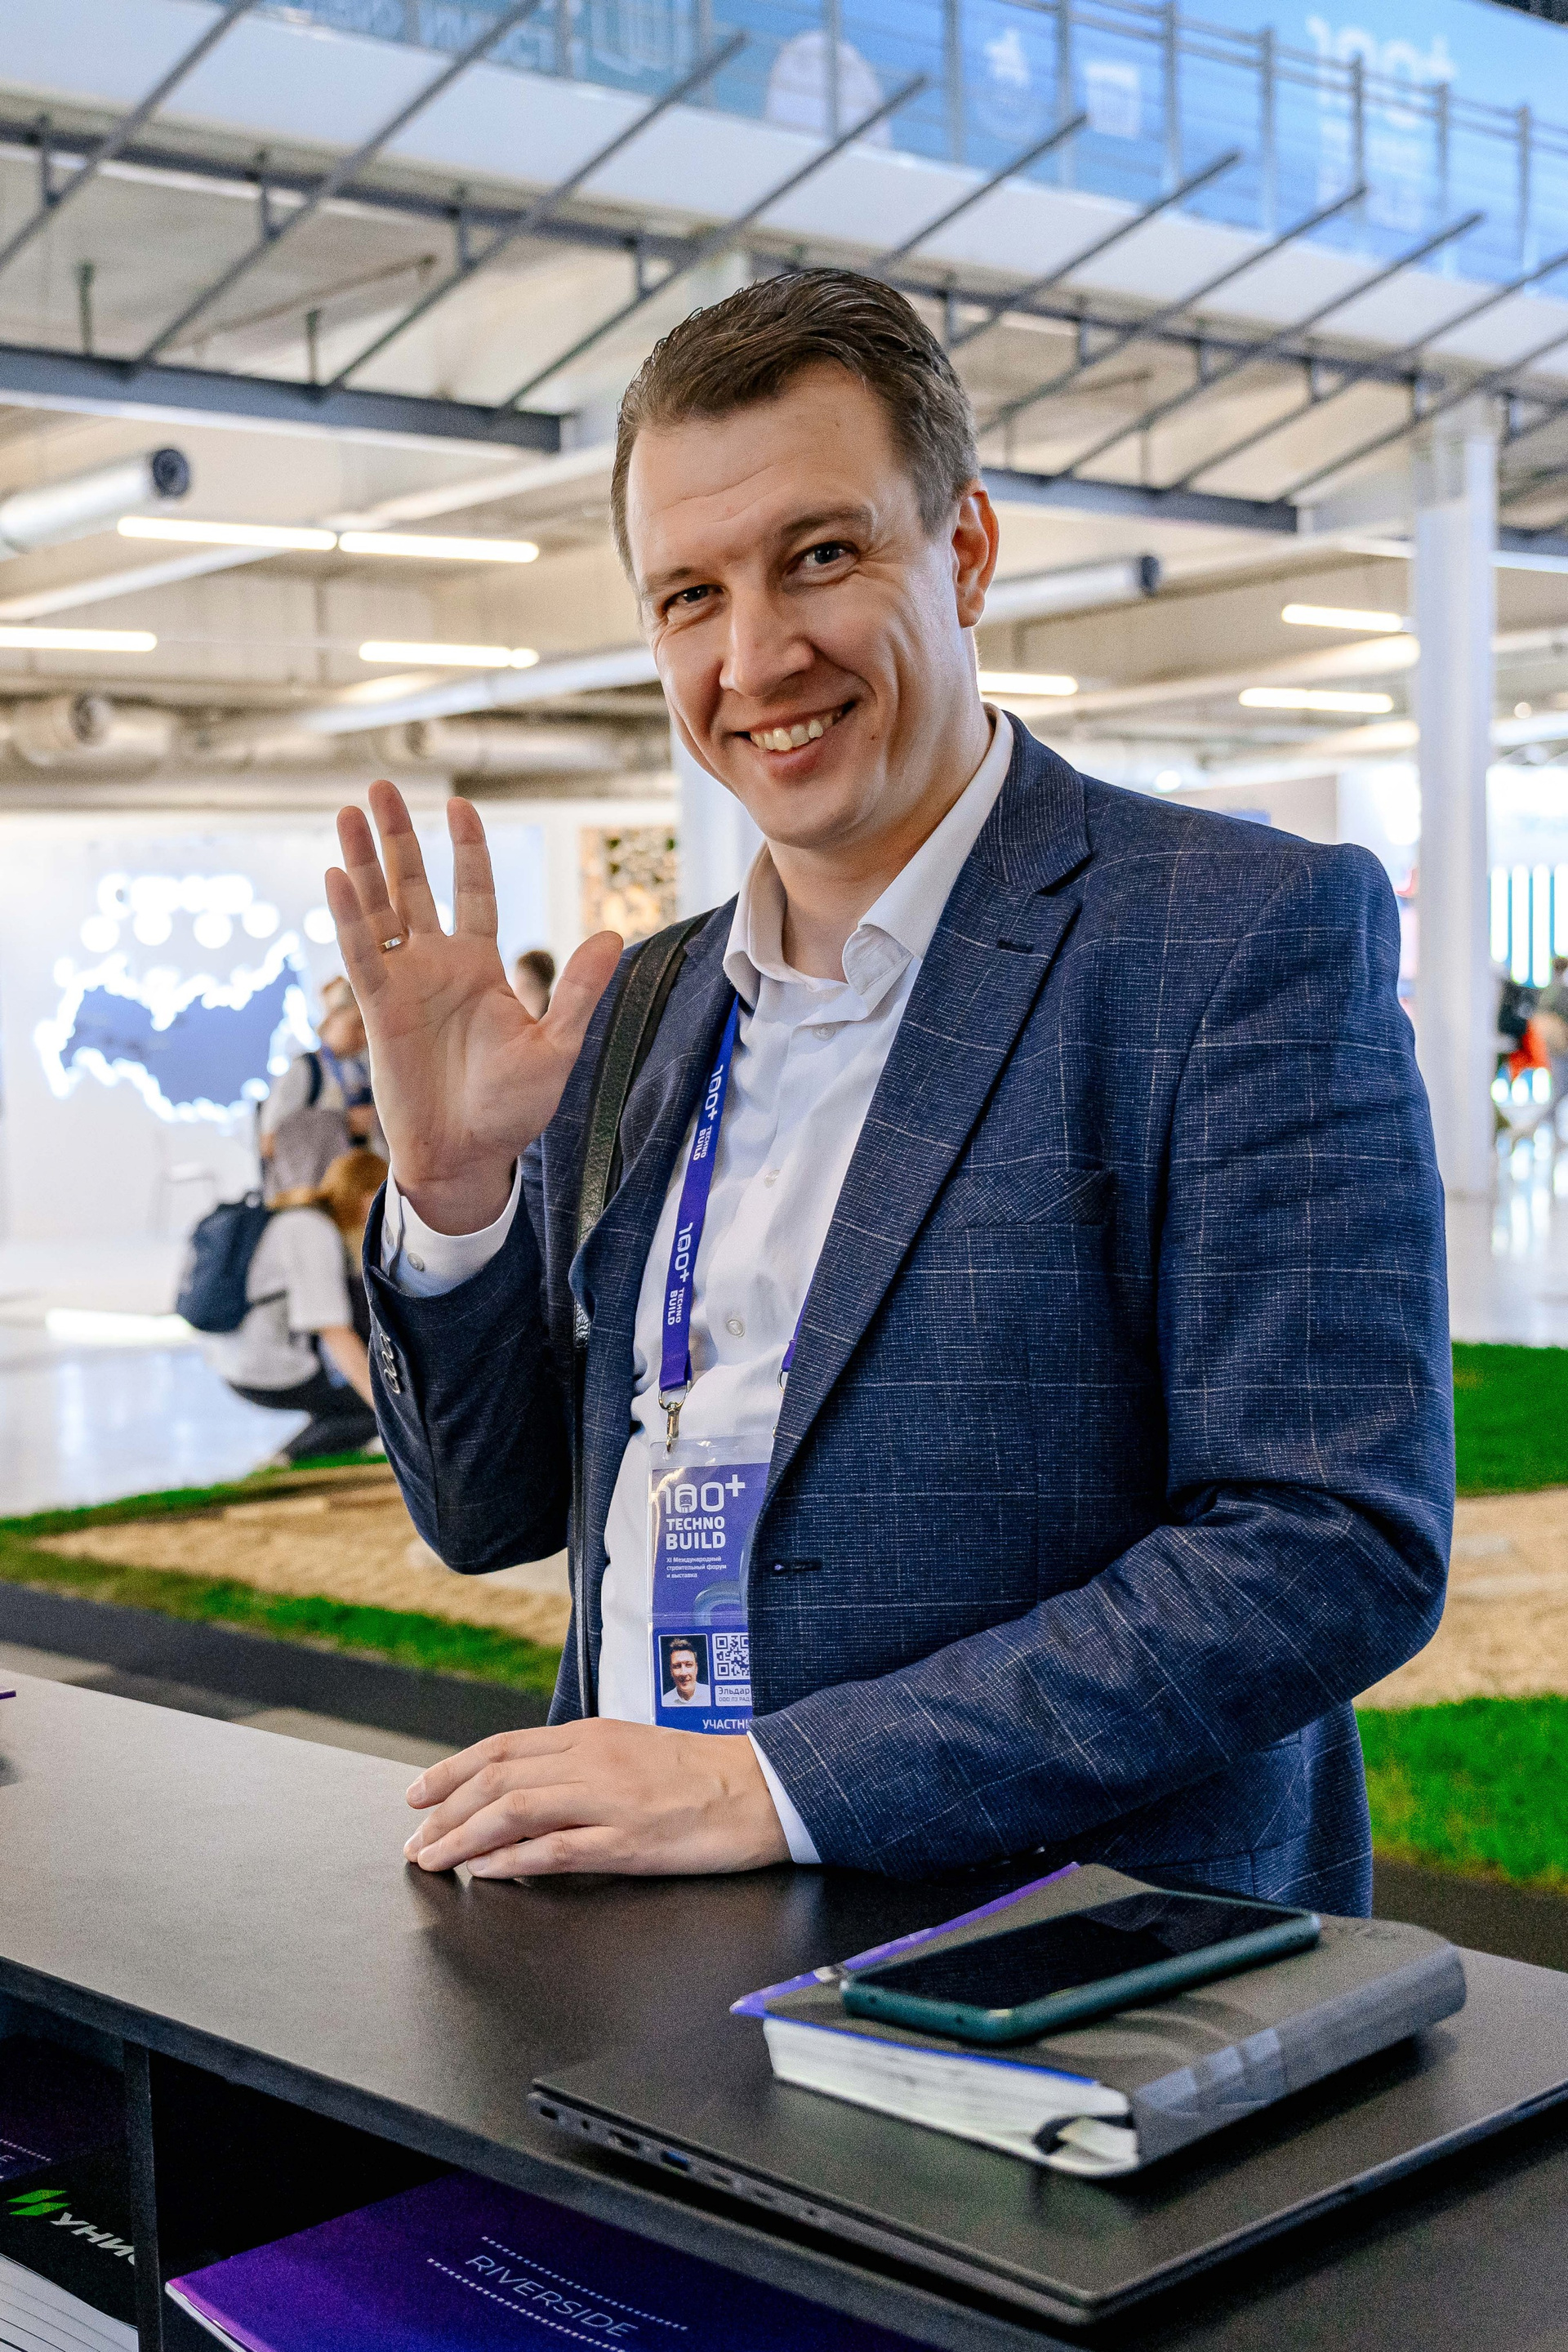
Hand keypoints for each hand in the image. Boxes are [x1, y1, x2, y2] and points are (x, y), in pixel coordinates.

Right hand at [325, 781, 621, 1232]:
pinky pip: (361, 954)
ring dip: (363, 863)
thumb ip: (577, 991)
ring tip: (349, 811)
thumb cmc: (513, 1110)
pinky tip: (336, 875)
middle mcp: (439, 967)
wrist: (467, 1156)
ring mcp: (404, 985)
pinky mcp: (377, 1010)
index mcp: (482, 968)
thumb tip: (611, 935)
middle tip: (380, 786)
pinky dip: (348, 916)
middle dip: (398, 838)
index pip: (473, 893)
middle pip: (414, 887)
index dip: (467, 849)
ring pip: (380, 910)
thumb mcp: (556, 1047)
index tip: (459, 804)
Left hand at [402, 1720, 790, 1877]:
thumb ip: (581, 1764)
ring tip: (434, 1858)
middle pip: (497, 1778)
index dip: (450, 1770)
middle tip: (414, 1839)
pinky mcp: (629, 1840)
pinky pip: (556, 1849)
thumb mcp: (632, 1750)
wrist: (762, 1788)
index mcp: (591, 1735)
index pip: (502, 1747)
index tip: (417, 1793)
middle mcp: (592, 1760)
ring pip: (515, 1810)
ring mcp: (609, 1799)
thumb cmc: (702, 1773)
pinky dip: (512, 1861)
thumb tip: (527, 1788)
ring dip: (463, 1836)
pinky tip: (486, 1873)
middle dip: (443, 1810)